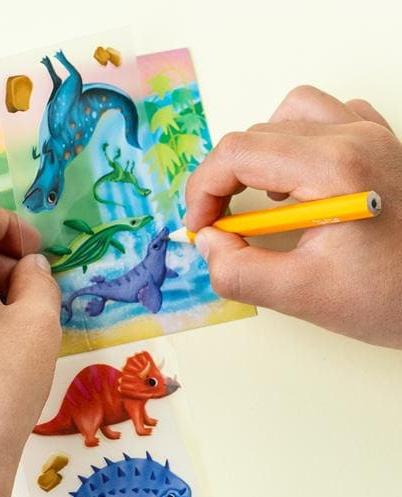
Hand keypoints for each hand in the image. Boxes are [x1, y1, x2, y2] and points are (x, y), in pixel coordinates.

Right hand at [186, 85, 401, 347]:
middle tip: (221, 224)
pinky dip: (295, 143)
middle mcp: (354, 137)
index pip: (238, 153)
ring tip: (258, 197)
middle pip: (257, 134)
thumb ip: (238, 271)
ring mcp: (372, 135)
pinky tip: (297, 179)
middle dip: (223, 179)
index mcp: (334, 168)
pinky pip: (326, 117)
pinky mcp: (381, 144)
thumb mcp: (303, 296)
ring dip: (258, 154)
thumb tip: (208, 241)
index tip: (199, 227)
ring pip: (289, 114)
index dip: (203, 190)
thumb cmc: (393, 297)